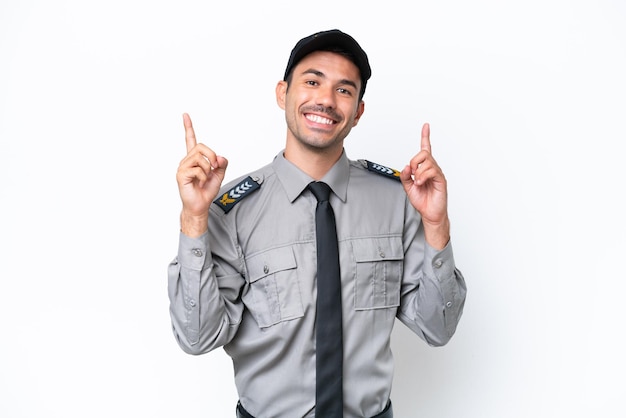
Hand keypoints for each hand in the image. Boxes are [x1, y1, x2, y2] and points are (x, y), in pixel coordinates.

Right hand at [176, 113, 227, 235]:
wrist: (200, 205)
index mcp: (194, 158)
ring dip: (208, 168)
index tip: (185, 115)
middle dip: (212, 155)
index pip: (190, 139)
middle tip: (215, 166)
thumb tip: (220, 157)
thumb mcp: (219, 175)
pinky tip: (200, 182)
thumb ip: (222, 164)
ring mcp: (183, 167)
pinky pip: (198, 169)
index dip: (188, 127)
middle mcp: (187, 160)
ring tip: (205, 178)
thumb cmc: (206, 190)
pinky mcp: (181, 175)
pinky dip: (204, 176)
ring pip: (200, 158)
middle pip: (201, 146)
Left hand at [399, 123, 449, 248]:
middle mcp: (432, 168)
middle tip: (412, 173)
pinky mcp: (441, 180)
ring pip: (427, 162)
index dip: (425, 137)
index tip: (426, 126)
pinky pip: (431, 170)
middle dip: (414, 161)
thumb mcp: (408, 187)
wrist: (429, 213)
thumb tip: (406, 166)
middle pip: (423, 153)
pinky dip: (423, 176)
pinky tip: (421, 183)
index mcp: (424, 168)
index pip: (425, 149)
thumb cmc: (422, 200)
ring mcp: (437, 174)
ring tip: (418, 182)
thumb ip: (405, 176)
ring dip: (418, 171)